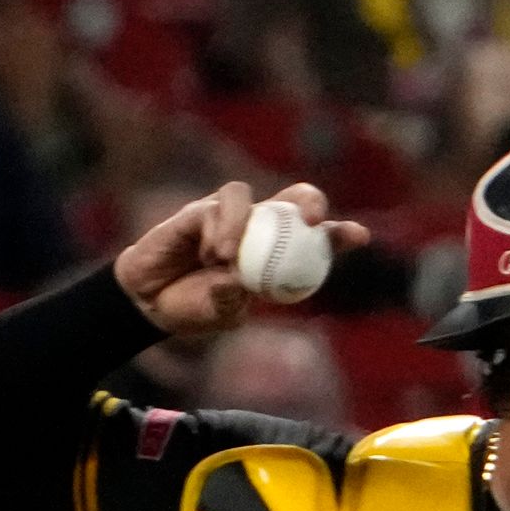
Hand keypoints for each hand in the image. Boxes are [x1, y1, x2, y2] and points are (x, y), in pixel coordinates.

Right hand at [113, 181, 366, 338]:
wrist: (152, 303)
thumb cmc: (196, 307)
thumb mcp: (223, 312)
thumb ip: (232, 299)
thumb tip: (238, 280)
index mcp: (280, 256)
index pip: (316, 239)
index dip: (339, 234)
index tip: (358, 236)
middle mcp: (259, 229)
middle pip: (293, 199)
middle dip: (310, 201)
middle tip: (313, 219)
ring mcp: (229, 217)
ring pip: (248, 198)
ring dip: (242, 226)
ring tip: (226, 260)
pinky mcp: (199, 211)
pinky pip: (216, 209)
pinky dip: (218, 230)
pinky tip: (212, 255)